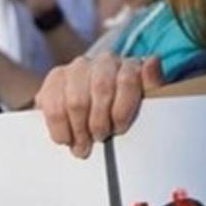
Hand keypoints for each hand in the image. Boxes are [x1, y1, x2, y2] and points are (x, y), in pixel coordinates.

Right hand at [35, 52, 164, 158]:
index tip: (118, 128)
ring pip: (76, 100)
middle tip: (100, 138)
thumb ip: (153, 84)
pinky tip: (67, 138)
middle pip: (100, 89)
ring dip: (80, 128)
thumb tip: (152, 63)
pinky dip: (60, 128)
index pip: (127, 80)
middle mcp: (104, 61)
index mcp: (129, 65)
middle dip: (100, 121)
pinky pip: (53, 105)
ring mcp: (78, 67)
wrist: (97, 110)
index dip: (122, 110)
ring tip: (84, 144)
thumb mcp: (146, 101)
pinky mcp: (56, 77)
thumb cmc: (125, 109)